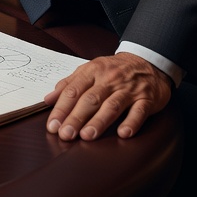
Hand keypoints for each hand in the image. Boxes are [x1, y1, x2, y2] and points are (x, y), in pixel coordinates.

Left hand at [43, 52, 173, 140]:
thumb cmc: (114, 69)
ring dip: (99, 122)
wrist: (148, 61)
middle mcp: (110, 79)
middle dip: (76, 118)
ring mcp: (129, 89)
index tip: (53, 125)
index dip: (61, 109)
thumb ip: (69, 84)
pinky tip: (123, 133)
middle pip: (90, 100)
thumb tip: (48, 99)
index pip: (73, 91)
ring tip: (87, 136)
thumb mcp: (89, 70)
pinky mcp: (147, 98)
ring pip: (112, 105)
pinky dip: (132, 122)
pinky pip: (140, 111)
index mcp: (92, 71)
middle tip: (65, 134)